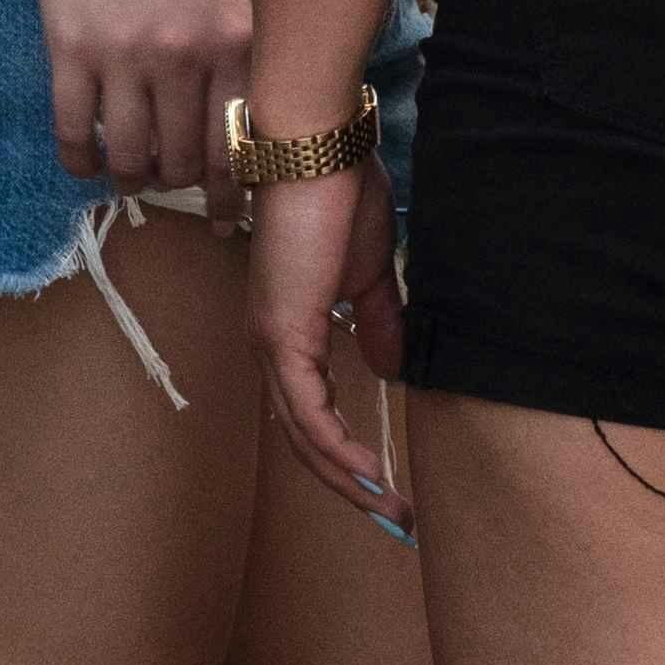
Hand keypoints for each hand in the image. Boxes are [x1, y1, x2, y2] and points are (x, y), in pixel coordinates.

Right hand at [30, 0, 254, 202]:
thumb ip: (240, 52)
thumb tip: (243, 130)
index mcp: (234, 38)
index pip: (237, 146)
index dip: (230, 194)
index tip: (224, 217)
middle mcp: (183, 54)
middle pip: (181, 160)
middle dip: (177, 185)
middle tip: (171, 185)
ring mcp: (122, 55)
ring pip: (128, 158)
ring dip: (130, 179)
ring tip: (131, 175)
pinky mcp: (69, 50)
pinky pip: (73, 134)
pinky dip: (80, 163)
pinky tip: (86, 163)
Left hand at [248, 161, 413, 527]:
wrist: (316, 149)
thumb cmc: (340, 194)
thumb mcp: (370, 270)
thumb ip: (379, 321)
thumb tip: (392, 369)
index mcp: (288, 330)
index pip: (311, 410)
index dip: (344, 452)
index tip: (386, 483)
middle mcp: (270, 345)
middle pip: (303, 437)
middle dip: (347, 482)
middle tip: (394, 515)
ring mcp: (271, 343)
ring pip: (302, 435)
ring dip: (345, 478)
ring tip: (388, 508)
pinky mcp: (282, 335)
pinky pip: (309, 413)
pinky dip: (337, 450)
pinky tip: (369, 473)